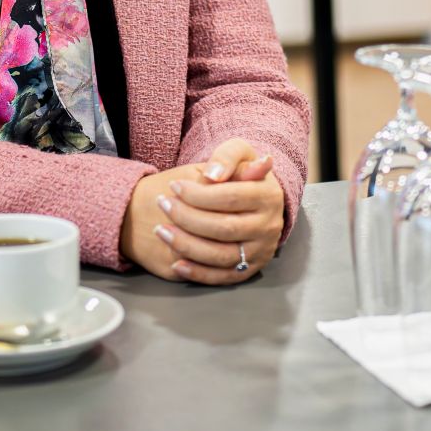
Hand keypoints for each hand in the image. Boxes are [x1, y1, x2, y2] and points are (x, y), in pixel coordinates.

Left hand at [121, 137, 283, 284]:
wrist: (255, 200)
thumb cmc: (240, 173)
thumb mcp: (239, 153)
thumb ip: (228, 156)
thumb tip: (214, 174)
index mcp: (269, 196)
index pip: (231, 197)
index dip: (199, 194)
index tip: (174, 186)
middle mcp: (269, 226)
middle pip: (224, 228)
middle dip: (187, 217)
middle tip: (163, 205)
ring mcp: (261, 251)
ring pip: (221, 255)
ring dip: (186, 245)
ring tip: (161, 231)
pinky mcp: (250, 270)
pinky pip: (222, 277)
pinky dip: (198, 273)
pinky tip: (177, 263)